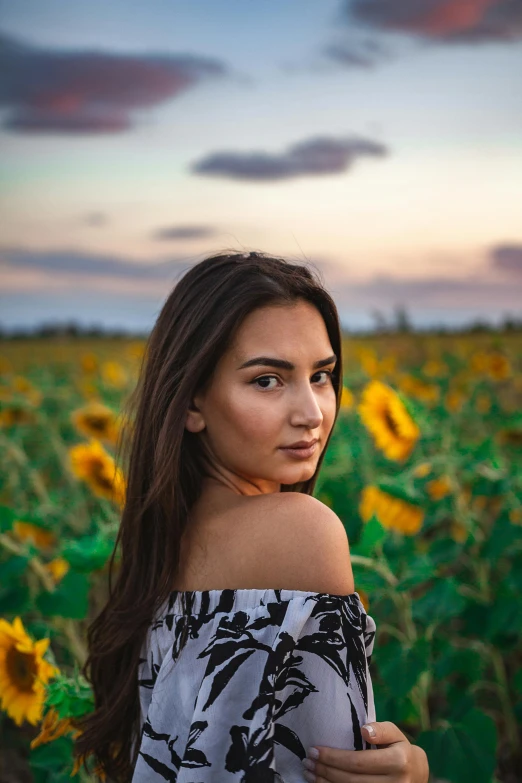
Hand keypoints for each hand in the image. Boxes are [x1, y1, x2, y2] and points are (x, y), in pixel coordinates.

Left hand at [301, 721, 428, 782]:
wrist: (417, 775)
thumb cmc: (400, 750)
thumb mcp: (396, 734)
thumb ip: (381, 729)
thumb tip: (364, 730)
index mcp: (398, 762)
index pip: (359, 762)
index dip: (334, 757)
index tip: (314, 749)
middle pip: (351, 780)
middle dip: (325, 770)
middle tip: (307, 761)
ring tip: (309, 772)